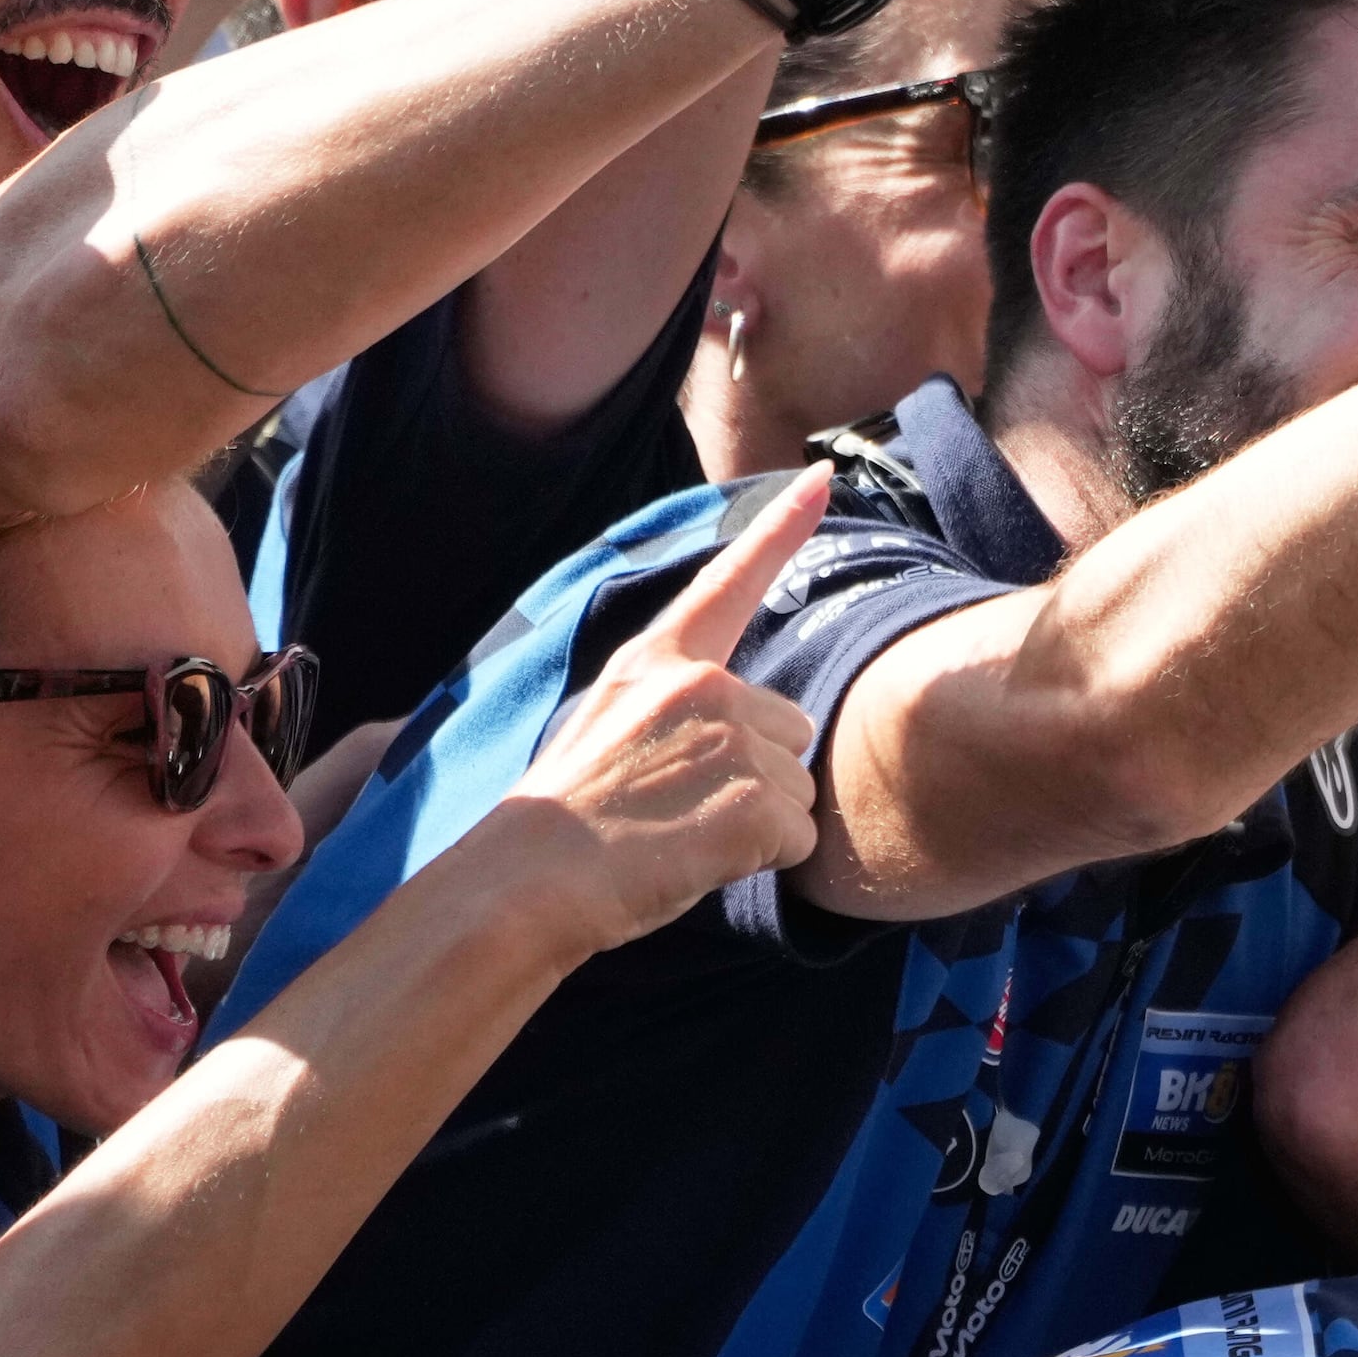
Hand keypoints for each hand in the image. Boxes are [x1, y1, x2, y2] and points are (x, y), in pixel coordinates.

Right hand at [473, 466, 828, 952]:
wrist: (530, 878)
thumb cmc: (565, 817)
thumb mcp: (608, 724)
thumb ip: (674, 704)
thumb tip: (735, 721)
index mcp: (659, 660)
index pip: (730, 583)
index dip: (782, 528)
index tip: (827, 477)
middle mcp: (705, 685)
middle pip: (790, 729)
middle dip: (757, 772)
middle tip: (679, 805)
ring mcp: (734, 740)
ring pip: (798, 788)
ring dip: (757, 820)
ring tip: (680, 832)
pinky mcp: (757, 803)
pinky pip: (798, 841)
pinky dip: (760, 860)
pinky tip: (698, 856)